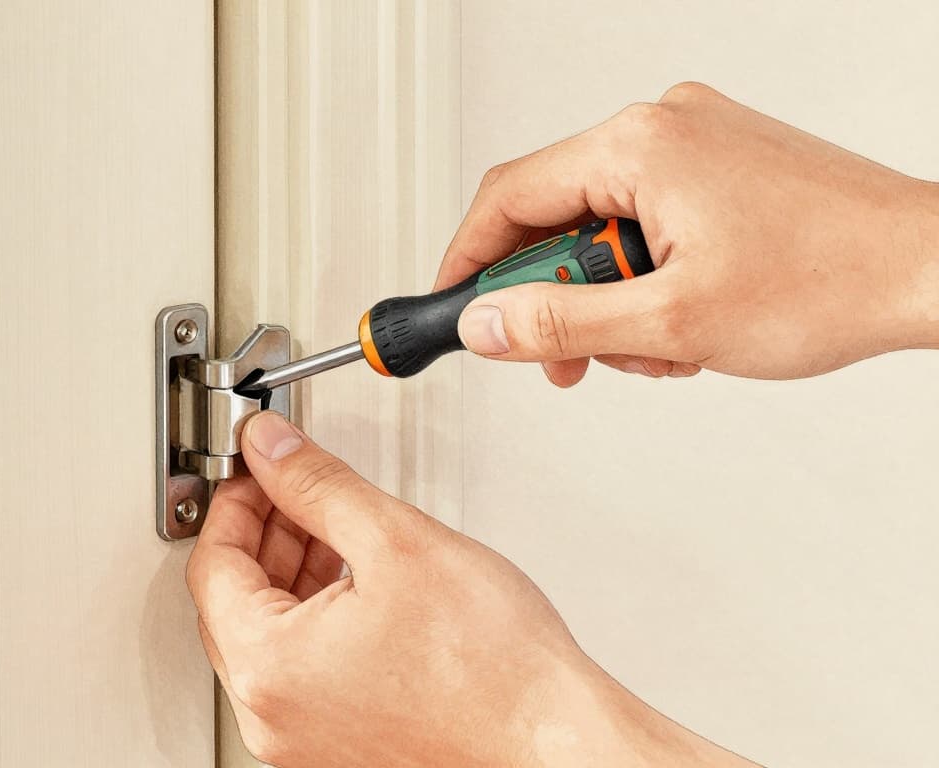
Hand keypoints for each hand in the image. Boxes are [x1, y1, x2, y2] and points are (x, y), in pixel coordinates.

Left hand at [186, 411, 755, 767]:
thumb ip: (317, 485)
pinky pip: (303, 670)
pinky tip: (358, 579)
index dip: (235, 500)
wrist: (558, 743)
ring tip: (335, 524)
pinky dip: (317, 617)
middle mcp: (272, 716)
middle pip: (233, 603)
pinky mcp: (338, 747)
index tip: (258, 467)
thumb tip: (270, 450)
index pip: (211, 565)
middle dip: (264, 532)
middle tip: (294, 485)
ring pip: (270, 635)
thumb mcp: (394, 540)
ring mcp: (303, 739)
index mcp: (268, 669)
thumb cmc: (496, 671)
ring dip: (291, 571)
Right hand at [438, 81, 938, 386]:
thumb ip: (559, 323)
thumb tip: (486, 323)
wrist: (928, 270)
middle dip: (560, 298)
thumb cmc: (831, 278)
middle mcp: (662, 128)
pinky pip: (648, 221)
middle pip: (555, 216)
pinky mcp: (721, 165)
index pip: (509, 197)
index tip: (452, 309)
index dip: (468, 262)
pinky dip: (650, 278)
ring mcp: (696, 143)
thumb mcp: (670, 321)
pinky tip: (686, 316)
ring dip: (612, 299)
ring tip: (662, 342)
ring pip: (602, 228)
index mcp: (638, 146)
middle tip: (574, 356)